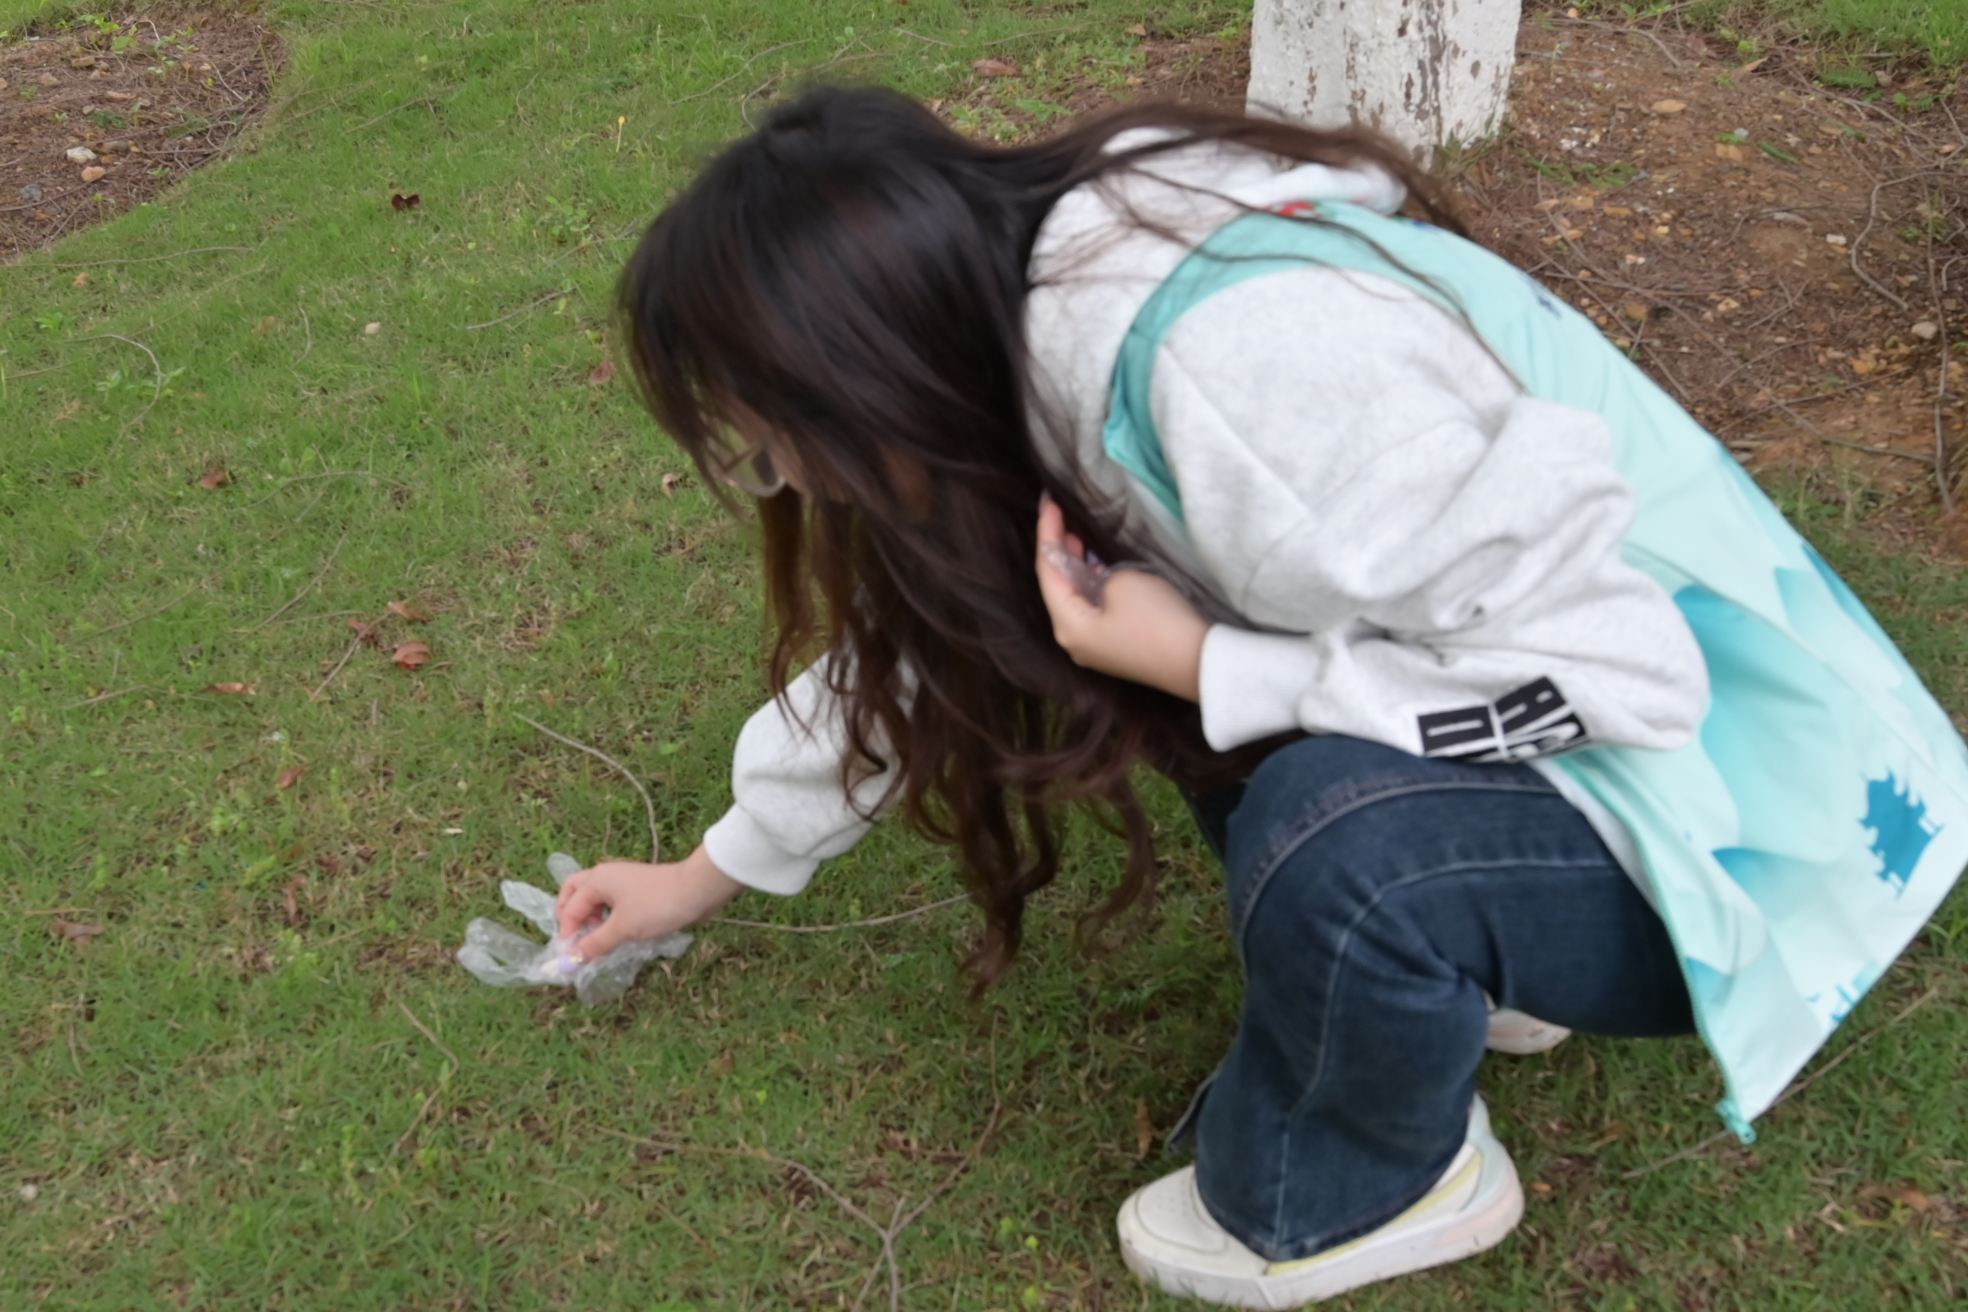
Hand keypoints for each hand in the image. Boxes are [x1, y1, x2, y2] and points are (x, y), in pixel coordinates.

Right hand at [555, 843, 743, 961]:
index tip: (570, 957)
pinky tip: (614, 933)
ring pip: (595, 896)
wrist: (697, 891)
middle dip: (571, 915)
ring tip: (597, 938)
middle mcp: (606, 875)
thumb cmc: (656, 907)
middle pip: (576, 891)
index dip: (567, 932)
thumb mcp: (623, 928)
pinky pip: (612, 901)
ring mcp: (623, 880)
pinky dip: (607, 916)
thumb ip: (595, 943)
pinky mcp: (638, 888)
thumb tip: (571, 959)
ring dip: (590, 916)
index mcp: (597, 880)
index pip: (571, 907)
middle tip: (574, 937)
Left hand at [1035, 495, 1208, 701]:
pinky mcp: (1114, 646)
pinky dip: (1091, 584)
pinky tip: (1096, 565)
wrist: (1197, 660)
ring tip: (1076, 535)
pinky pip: (1093, 609)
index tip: (1048, 501)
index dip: (1047, 533)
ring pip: (1075, 598)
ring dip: (1076, 567)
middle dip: (1059, 550)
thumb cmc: (1156, 620)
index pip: (1047, 570)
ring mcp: (1094, 646)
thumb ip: (1097, 573)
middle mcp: (1073, 640)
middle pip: (1057, 587)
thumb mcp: (1121, 581)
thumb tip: (1100, 580)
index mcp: (1067, 625)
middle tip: (1060, 515)